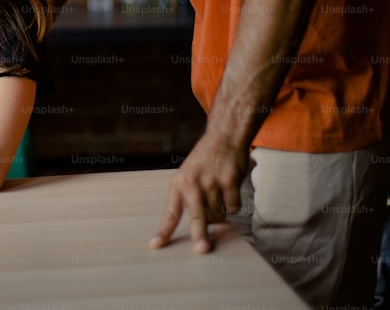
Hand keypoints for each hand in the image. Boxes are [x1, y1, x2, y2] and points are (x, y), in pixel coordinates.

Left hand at [149, 134, 247, 253]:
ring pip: (219, 214)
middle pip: (197, 217)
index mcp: (178, 184)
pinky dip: (234, 205)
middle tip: (202, 250)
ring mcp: (212, 182)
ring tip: (219, 194)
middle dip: (200, 236)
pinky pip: (233, 207)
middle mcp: (193, 184)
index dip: (163, 231)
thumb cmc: (205, 160)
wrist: (223, 138)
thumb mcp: (187, 175)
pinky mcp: (229, 181)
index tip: (155, 245)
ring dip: (221, 213)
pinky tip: (231, 191)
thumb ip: (188, 198)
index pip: (169, 213)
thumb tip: (202, 224)